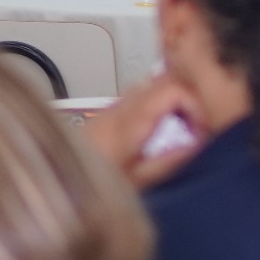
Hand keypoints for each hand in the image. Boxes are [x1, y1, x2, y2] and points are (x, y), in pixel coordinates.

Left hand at [84, 74, 205, 188]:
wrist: (57, 174)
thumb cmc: (93, 179)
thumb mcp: (136, 180)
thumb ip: (168, 161)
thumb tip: (198, 145)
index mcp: (130, 121)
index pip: (172, 88)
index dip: (196, 105)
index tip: (202, 130)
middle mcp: (122, 106)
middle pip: (165, 80)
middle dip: (191, 101)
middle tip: (197, 129)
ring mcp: (114, 105)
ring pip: (154, 84)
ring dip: (175, 101)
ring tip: (183, 130)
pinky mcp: (110, 110)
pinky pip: (142, 95)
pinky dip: (160, 104)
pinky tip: (162, 130)